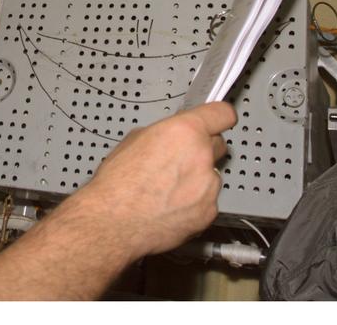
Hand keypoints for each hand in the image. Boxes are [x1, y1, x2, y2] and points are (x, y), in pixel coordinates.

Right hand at [71, 101, 237, 259]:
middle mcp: (202, 156)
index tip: (218, 119)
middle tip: (179, 160)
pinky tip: (170, 207)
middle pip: (218, 145)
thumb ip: (164, 135)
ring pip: (211, 176)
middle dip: (202, 150)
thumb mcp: (135, 139)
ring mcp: (209, 186)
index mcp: (185, 131)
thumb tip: (171, 139)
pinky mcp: (209, 212)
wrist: (113, 222)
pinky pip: (207, 201)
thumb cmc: (117, 183)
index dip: (218, 116)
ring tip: (167, 191)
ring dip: (197, 180)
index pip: (222, 114)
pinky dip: (194, 203)